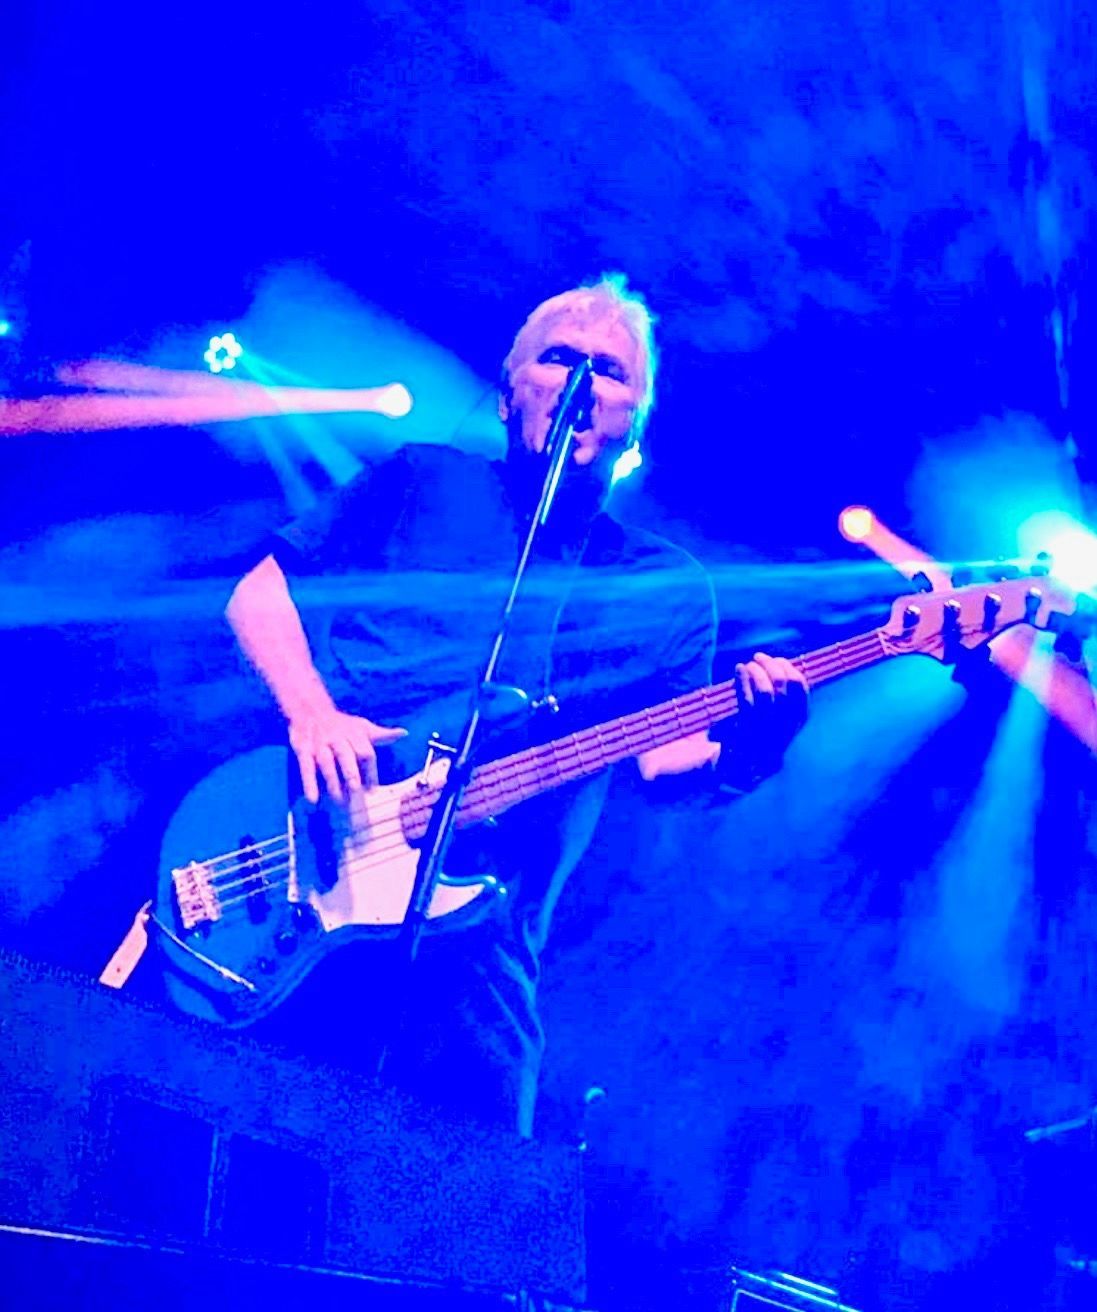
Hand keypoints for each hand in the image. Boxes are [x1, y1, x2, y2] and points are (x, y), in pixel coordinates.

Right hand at [288, 708, 406, 802]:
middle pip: (346, 756)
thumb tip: (404, 733)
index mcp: (355, 734)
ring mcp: (320, 744)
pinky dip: (309, 783)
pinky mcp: (303, 749)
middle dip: (351, 773)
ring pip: (326, 763)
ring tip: (339, 801)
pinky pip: (305, 767)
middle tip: (355, 791)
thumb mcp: (362, 726)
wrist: (310, 709)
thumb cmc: (341, 724)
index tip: (372, 789)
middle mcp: (338, 739)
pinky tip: (313, 799)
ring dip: (332, 782)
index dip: (370, 771)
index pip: (365, 753)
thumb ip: (381, 734)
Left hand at [732, 652, 808, 778]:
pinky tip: (739, 669)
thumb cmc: (752, 737)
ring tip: (749, 664)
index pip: (801, 693)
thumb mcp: (772, 721)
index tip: (779, 660)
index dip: (791, 671)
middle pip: (785, 688)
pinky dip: (743, 680)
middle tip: (759, 657)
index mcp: (794, 726)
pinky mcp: (744, 735)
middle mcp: (784, 730)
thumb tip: (777, 666)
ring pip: (766, 692)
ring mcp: (765, 733)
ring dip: (758, 671)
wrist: (733, 770)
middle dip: (773, 665)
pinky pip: (746, 701)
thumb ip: (779, 699)